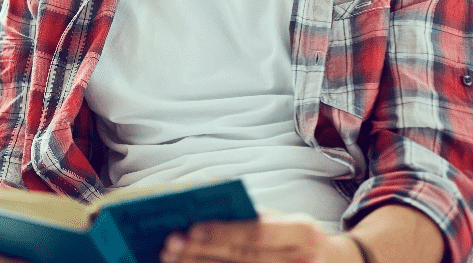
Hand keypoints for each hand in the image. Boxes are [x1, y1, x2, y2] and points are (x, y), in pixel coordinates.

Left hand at [159, 210, 362, 262]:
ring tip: (171, 258)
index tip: (191, 228)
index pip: (257, 233)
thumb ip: (254, 217)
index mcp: (303, 232)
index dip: (224, 232)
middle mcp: (302, 261)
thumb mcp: (286, 219)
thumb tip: (203, 213)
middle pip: (244, 259)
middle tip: (170, 244)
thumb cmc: (299, 236)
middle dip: (203, 252)